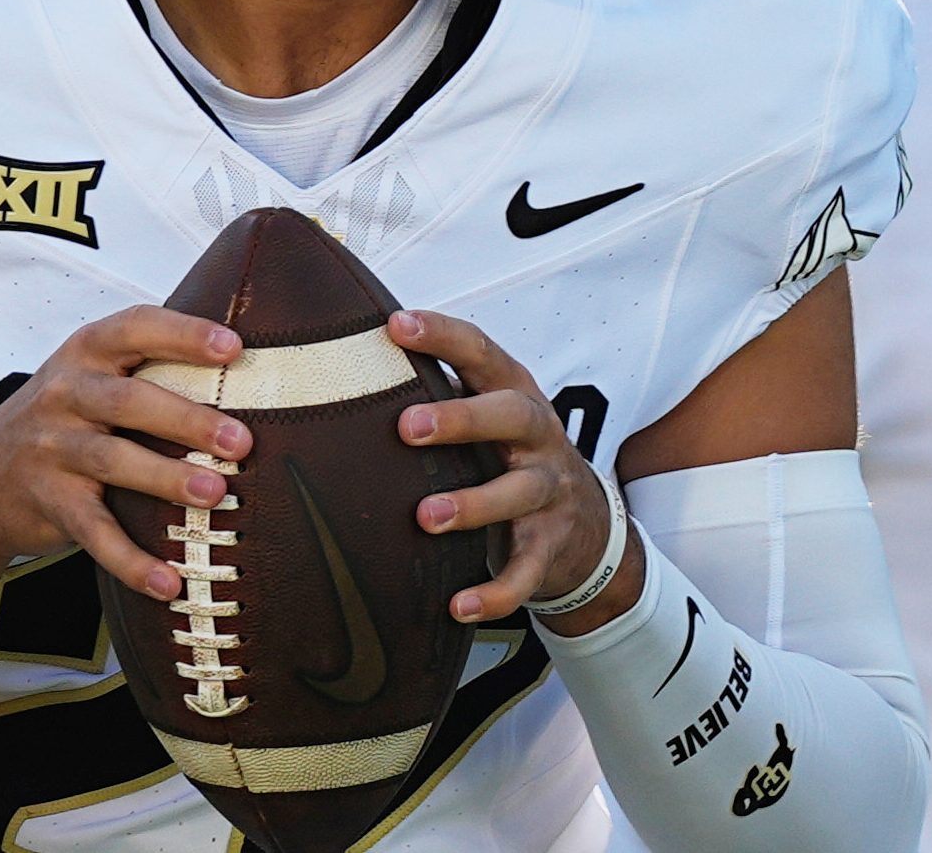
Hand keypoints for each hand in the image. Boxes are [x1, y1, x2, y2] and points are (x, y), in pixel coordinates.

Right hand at [0, 307, 249, 600]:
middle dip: (187, 419)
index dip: (184, 334)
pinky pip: (95, 533)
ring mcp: (52, 450)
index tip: (233, 348)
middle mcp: (65, 395)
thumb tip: (251, 374)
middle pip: (128, 401)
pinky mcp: (50, 503)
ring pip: (113, 461)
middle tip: (240, 441)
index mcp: (86, 353)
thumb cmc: (61, 419)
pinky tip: (170, 582)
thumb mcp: (90, 376)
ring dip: (167, 479)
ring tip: (215, 495)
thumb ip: (149, 368)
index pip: (136, 329)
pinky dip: (132, 561)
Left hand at [390, 309, 617, 623]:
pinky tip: (459, 604)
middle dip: (462, 418)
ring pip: (519, 493)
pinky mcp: (549, 546)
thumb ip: (436, 390)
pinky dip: (496, 591)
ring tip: (427, 516)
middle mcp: (537, 436)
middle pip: (511, 416)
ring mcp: (547, 492)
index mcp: (514, 393)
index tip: (395, 326)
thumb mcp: (487, 416)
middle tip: (407, 428)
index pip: (482, 353)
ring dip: (475, 504)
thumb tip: (344, 360)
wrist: (587, 525)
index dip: (443, 337)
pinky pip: (526, 571)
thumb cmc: (508, 455)